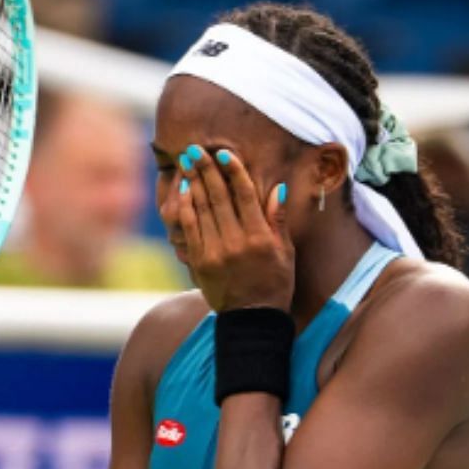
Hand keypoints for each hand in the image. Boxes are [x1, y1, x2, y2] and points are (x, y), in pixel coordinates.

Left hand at [174, 145, 294, 311]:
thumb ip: (278, 220)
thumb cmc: (274, 283)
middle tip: (196, 149)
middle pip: (218, 198)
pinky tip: (184, 191)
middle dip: (206, 170)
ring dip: (193, 183)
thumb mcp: (285, 252)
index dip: (233, 172)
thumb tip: (277, 188)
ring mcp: (214, 252)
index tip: (224, 153)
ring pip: (201, 210)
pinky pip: (189, 229)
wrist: (251, 319)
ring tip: (187, 163)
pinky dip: (185, 208)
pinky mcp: (199, 262)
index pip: (244, 196)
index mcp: (260, 238)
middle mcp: (235, 243)